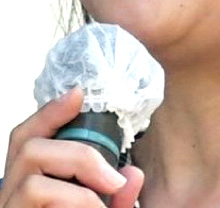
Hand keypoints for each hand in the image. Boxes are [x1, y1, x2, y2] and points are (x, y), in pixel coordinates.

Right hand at [0, 88, 143, 206]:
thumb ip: (115, 199)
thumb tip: (134, 174)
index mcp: (27, 180)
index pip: (27, 134)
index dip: (50, 111)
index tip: (79, 94)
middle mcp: (9, 191)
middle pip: (27, 145)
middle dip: (77, 153)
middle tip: (113, 177)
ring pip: (31, 176)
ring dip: (74, 184)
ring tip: (102, 201)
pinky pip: (36, 199)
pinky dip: (73, 203)